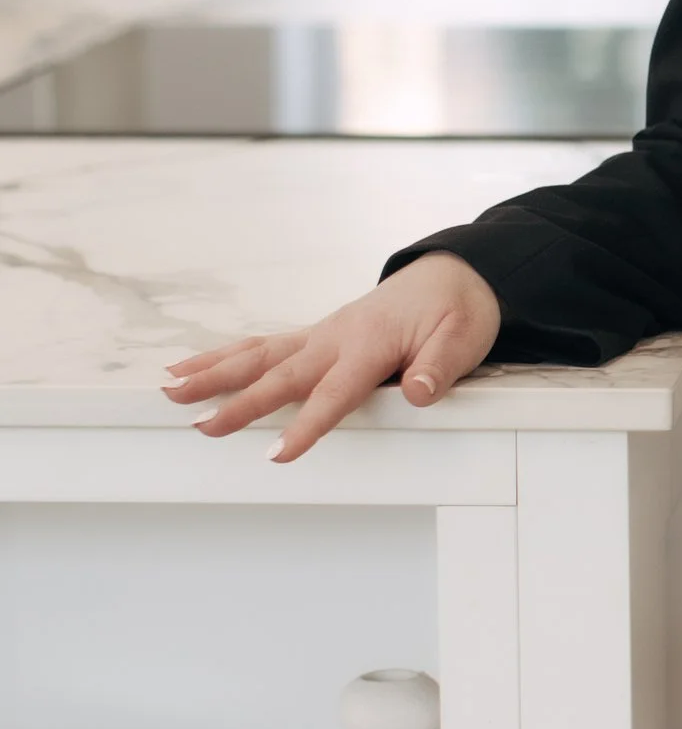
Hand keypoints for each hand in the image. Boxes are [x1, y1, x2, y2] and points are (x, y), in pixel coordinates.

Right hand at [162, 255, 502, 462]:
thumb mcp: (463, 339)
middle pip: (279, 374)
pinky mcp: (316, 335)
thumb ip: (438, 368)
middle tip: (199, 425)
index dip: (306, 426)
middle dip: (237, 401)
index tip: (277, 454)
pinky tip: (191, 366)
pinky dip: (226, 355)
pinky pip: (263, 346)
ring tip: (170, 389)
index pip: (334, 393)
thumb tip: (417, 393)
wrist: (453, 274)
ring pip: (258, 355)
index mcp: (370, 344)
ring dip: (214, 372)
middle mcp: (335, 337)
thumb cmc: (458, 310)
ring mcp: (321, 334)